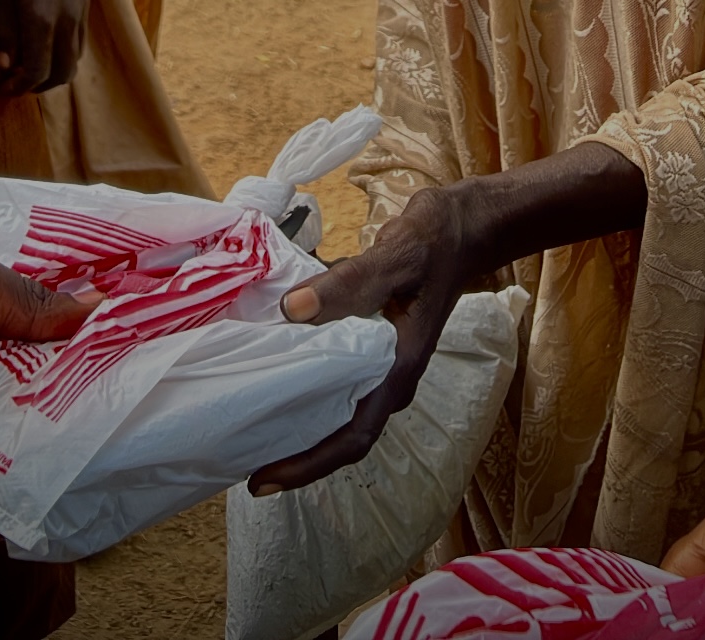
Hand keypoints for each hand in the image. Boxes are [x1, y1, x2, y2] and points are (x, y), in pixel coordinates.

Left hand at [0, 0, 89, 96]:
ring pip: (76, 58)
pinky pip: (80, 38)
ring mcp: (82, 9)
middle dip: (39, 86)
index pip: (36, 72)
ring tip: (30, 64)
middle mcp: (68, 19)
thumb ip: (2, 31)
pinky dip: (65, 51)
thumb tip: (6, 63)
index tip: (1, 88)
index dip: (17, 88)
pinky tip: (46, 40)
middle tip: (16, 82)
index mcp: (43, 19)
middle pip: (63, 73)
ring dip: (54, 69)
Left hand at [0, 232, 96, 540]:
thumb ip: (20, 295)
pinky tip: (22, 514)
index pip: (8, 319)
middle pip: (4, 386)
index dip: (56, 329)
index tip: (110, 340)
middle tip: (110, 407)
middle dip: (52, 398)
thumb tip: (89, 312)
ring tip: (80, 465)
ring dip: (26, 459)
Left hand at [247, 143, 644, 496]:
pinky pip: (335, 378)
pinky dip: (304, 383)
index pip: (353, 437)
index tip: (262, 479)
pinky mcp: (372, 344)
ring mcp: (382, 363)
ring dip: (299, 421)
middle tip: (242, 456)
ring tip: (251, 423)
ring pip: (338, 410)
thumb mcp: (395, 256)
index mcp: (399, 370)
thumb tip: (292, 310)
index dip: (308, 464)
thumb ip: (348, 284)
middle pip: (341, 434)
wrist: (462, 227)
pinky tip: (275, 371)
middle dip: (294, 453)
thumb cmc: (434, 243)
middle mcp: (390, 377)